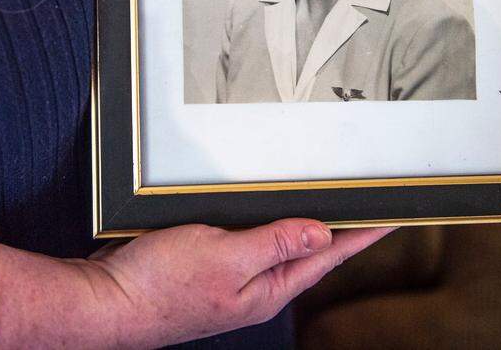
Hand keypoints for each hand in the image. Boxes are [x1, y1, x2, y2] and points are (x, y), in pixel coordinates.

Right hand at [0, 219, 393, 347]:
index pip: (329, 257)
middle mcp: (255, 285)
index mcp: (267, 288)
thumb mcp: (223, 257)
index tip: (394, 215)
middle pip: (308, 251)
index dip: (363, 234)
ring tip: (329, 197)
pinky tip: (262, 204)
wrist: (106, 302)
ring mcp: (230, 276)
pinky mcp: (205, 263)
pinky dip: (262, 218)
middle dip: (339, 226)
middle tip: (368, 199)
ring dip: (301, 219)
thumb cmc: (159, 285)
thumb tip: (321, 235)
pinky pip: (246, 237)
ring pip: (276, 242)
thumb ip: (273, 244)